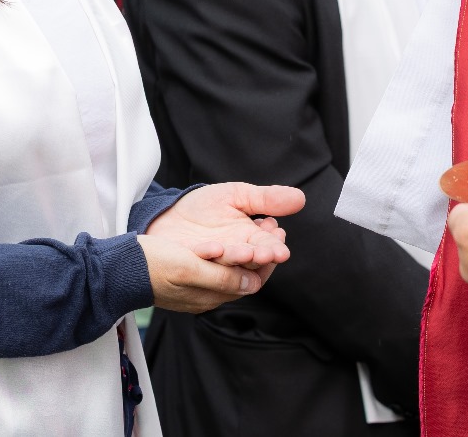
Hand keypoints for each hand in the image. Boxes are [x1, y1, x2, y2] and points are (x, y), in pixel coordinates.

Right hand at [139, 233, 268, 313]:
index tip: (277, 233)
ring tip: (258, 222)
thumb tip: (253, 283)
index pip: (253, 281)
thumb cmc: (151, 266)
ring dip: (248, 246)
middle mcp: (208, 295)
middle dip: (261, 249)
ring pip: (233, 268)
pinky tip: (232, 233)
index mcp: (211, 295)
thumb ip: (221, 278)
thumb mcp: (188, 268)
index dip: (268, 257)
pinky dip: (231, 248)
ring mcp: (198, 288)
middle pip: (245, 274)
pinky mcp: (188, 277)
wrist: (118, 269)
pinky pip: (218, 265)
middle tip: (272, 223)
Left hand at [145, 182, 304, 268]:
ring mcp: (215, 268)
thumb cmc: (203, 207)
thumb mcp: (236, 196)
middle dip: (261, 256)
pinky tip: (212, 247)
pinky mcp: (194, 272)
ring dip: (239, 260)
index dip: (275, 245)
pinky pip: (203, 271)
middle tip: (265, 250)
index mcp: (251, 242)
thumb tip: (300, 198)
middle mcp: (237, 259)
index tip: (278, 233)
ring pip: (232, 271)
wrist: (166, 215)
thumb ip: (266, 199)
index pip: (270, 248)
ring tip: (244, 250)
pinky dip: (209, 258)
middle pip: (255, 264)